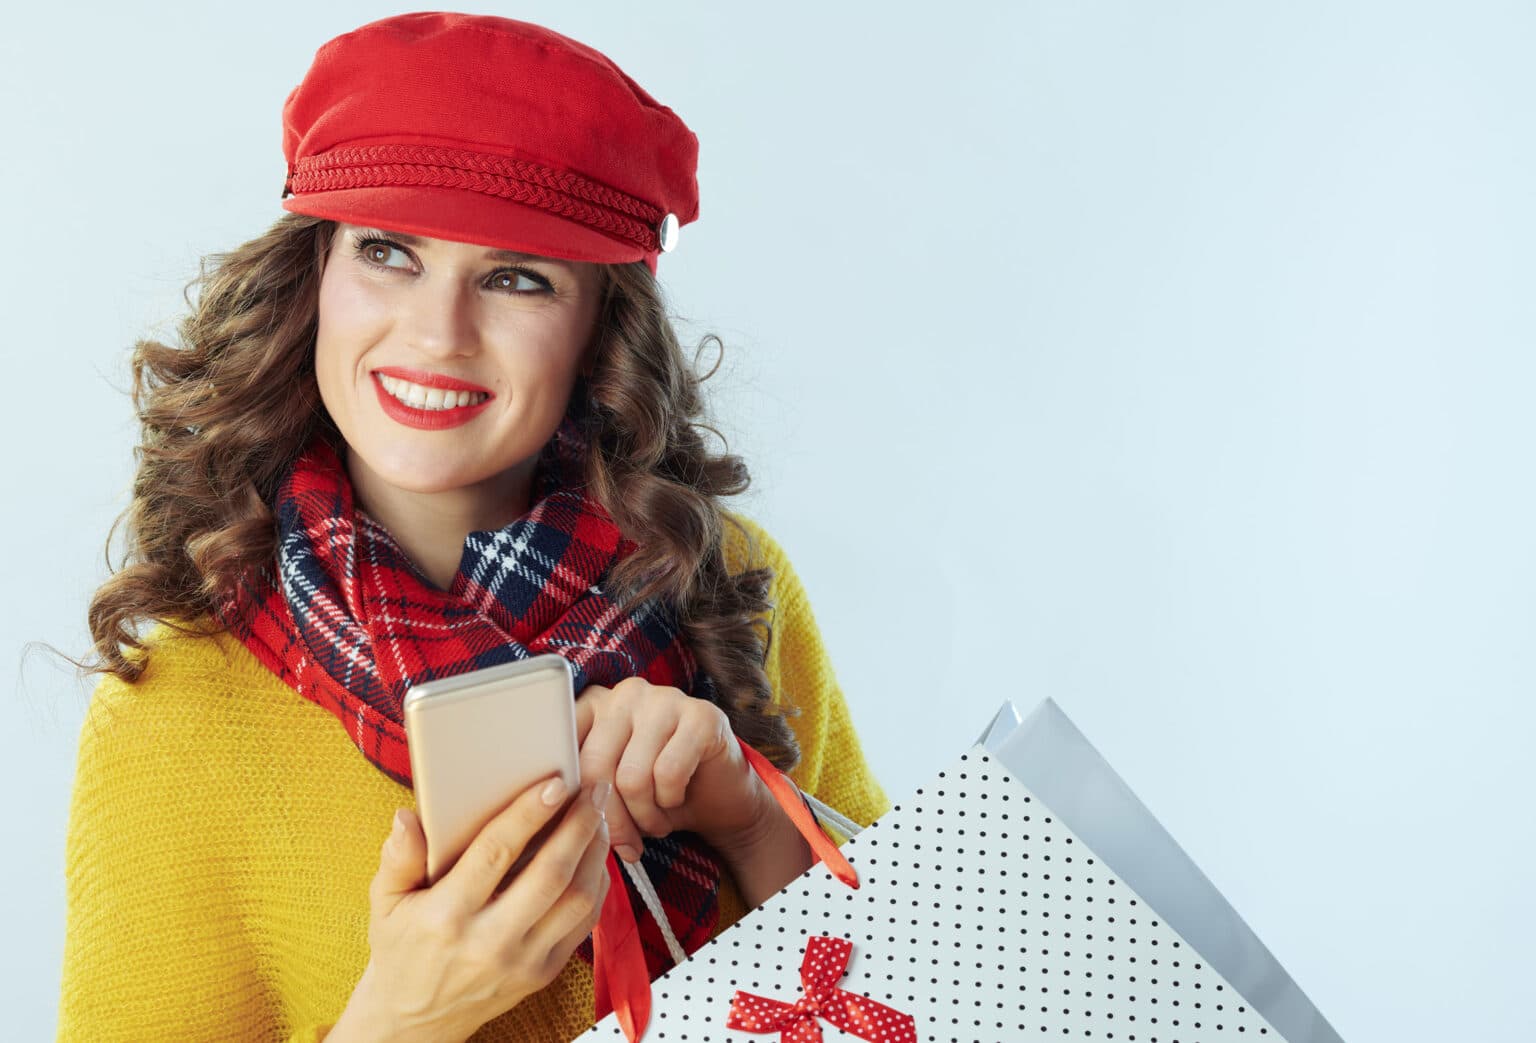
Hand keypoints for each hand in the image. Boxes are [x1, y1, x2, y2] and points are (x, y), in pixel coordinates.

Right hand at [329, 777, 611, 1042]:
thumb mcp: (385, 903)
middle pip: (550, 875)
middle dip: (579, 825)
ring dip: (595, 852)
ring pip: (577, 899)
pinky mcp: (544, 974)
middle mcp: (489, 941)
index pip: (495, 854)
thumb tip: (407, 818)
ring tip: (598, 816)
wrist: (416, 1021)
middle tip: (593, 788)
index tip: (553, 783)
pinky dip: (597, 885)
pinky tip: (594, 856)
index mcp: (447, 916)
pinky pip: (584, 924)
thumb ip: (398, 858)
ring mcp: (522, 961)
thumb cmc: (402, 951)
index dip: (528, 814)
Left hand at [575, 677, 766, 864]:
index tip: (577, 824)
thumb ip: (578, 790)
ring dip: (643, 816)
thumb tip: (548, 813)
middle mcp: (626, 693)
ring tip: (653, 823)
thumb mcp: (608, 793)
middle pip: (595, 764)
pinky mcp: (702, 715)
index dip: (566, 794)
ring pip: (632, 775)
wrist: (719, 799)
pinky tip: (676, 801)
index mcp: (594, 704)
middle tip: (626, 842)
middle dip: (610, 817)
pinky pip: (669, 773)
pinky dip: (670, 802)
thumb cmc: (655, 795)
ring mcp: (666, 699)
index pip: (561, 746)